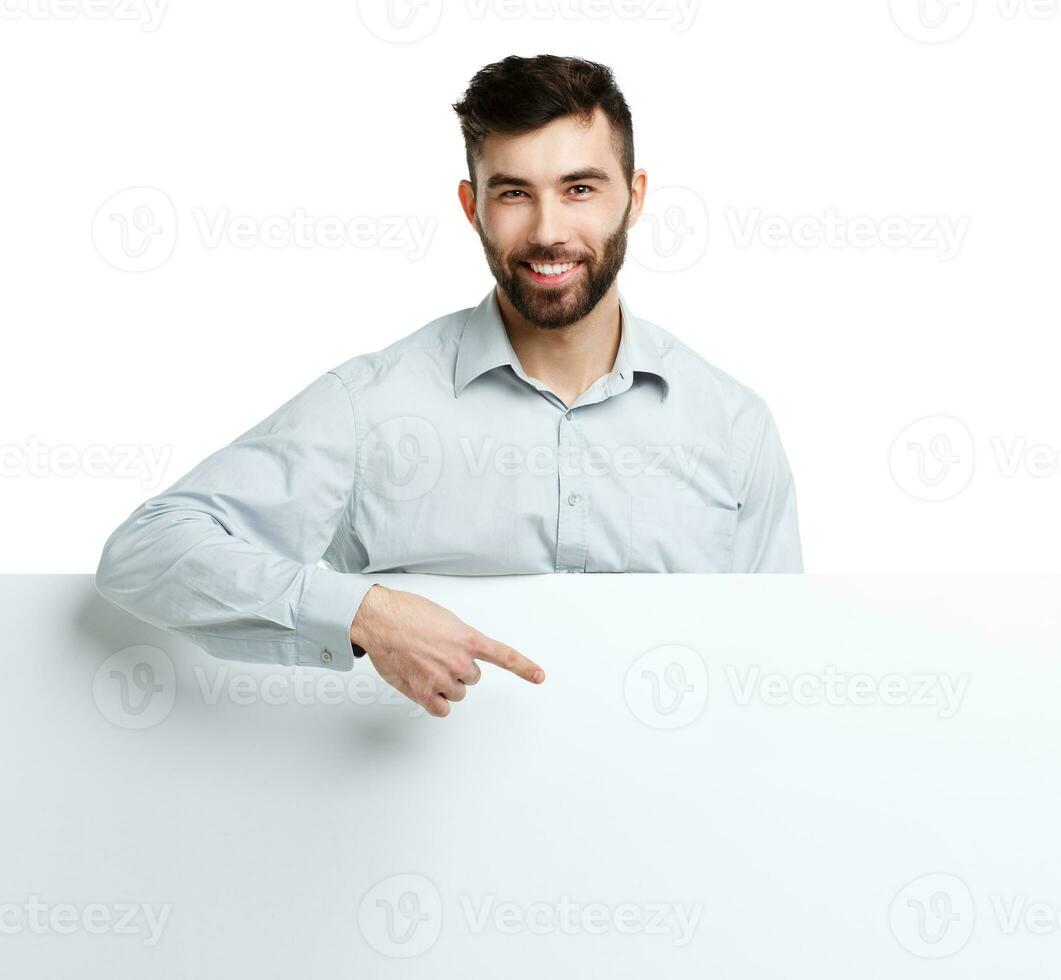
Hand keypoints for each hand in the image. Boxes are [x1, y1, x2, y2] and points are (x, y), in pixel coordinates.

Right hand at [349, 584, 544, 717]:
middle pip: (472, 678)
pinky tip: (425, 689)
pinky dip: (435, 703)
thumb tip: (460, 652)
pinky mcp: (423, 693)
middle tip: (437, 655)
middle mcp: (459, 661)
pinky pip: (441, 709)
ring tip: (425, 665)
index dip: (524, 667)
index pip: (504, 656)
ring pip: (457, 693)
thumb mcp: (444, 619)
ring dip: (445, 684)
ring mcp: (442, 679)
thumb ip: (459, 638)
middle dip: (458, 669)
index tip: (539, 676)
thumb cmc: (407, 613)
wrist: (380, 620)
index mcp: (468, 639)